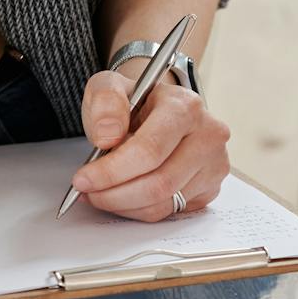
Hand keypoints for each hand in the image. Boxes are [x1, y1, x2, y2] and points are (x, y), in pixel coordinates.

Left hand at [70, 69, 230, 219]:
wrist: (162, 109)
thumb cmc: (137, 101)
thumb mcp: (110, 86)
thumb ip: (105, 103)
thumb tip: (107, 136)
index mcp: (185, 106)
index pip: (149, 150)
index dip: (112, 171)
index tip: (83, 179)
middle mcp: (208, 136)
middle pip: (159, 183)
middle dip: (114, 194)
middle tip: (88, 192)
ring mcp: (214, 165)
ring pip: (163, 203)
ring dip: (124, 205)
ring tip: (101, 194)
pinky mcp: (211, 187)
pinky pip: (170, 211)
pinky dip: (139, 210)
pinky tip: (124, 196)